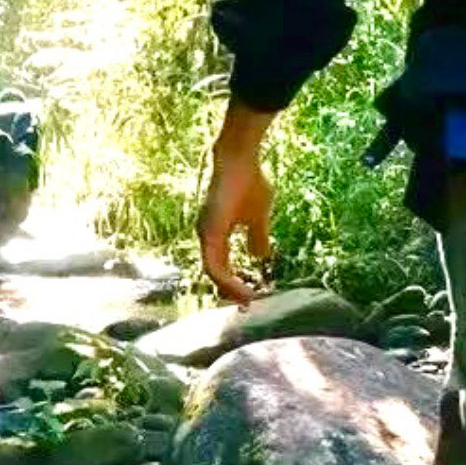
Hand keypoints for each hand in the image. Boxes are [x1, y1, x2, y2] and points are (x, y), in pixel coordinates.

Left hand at [196, 107, 275, 302]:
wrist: (240, 159)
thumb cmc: (249, 182)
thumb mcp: (258, 216)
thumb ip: (258, 236)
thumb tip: (260, 257)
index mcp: (215, 234)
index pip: (221, 265)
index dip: (234, 282)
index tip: (250, 295)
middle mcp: (206, 236)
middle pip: (215, 273)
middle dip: (231, 291)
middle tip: (247, 305)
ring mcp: (205, 234)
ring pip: (213, 272)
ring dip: (230, 289)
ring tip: (247, 300)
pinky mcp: (208, 232)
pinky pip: (214, 265)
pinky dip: (227, 279)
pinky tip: (241, 287)